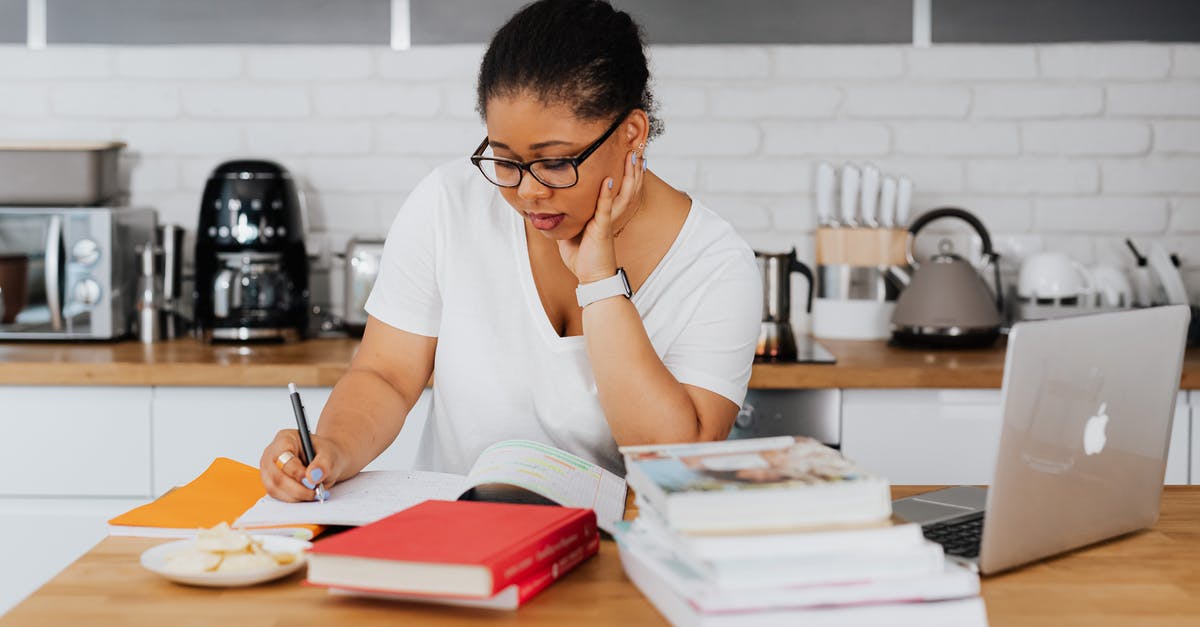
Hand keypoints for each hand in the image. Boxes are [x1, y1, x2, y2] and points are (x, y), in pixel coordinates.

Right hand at [259, 429, 345, 501]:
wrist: (327, 461)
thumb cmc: (326, 454)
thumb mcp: (330, 455)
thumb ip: (323, 464)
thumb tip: (312, 477)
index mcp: (285, 438)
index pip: (284, 458)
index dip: (297, 473)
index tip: (312, 481)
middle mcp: (272, 452)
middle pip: (275, 475)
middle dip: (295, 488)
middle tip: (313, 492)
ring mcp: (269, 468)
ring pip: (273, 487)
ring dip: (294, 495)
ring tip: (312, 493)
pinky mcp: (271, 481)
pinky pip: (276, 494)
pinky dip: (291, 498)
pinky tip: (305, 494)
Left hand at [558, 149, 645, 283]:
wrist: (591, 280)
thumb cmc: (583, 260)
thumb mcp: (572, 234)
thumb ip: (568, 219)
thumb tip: (553, 210)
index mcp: (604, 215)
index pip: (616, 189)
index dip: (624, 173)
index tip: (626, 157)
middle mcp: (609, 215)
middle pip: (626, 187)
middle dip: (632, 169)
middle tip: (637, 150)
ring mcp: (607, 221)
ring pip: (622, 194)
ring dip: (628, 175)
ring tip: (633, 157)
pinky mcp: (602, 229)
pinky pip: (605, 208)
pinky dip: (605, 193)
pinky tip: (608, 179)